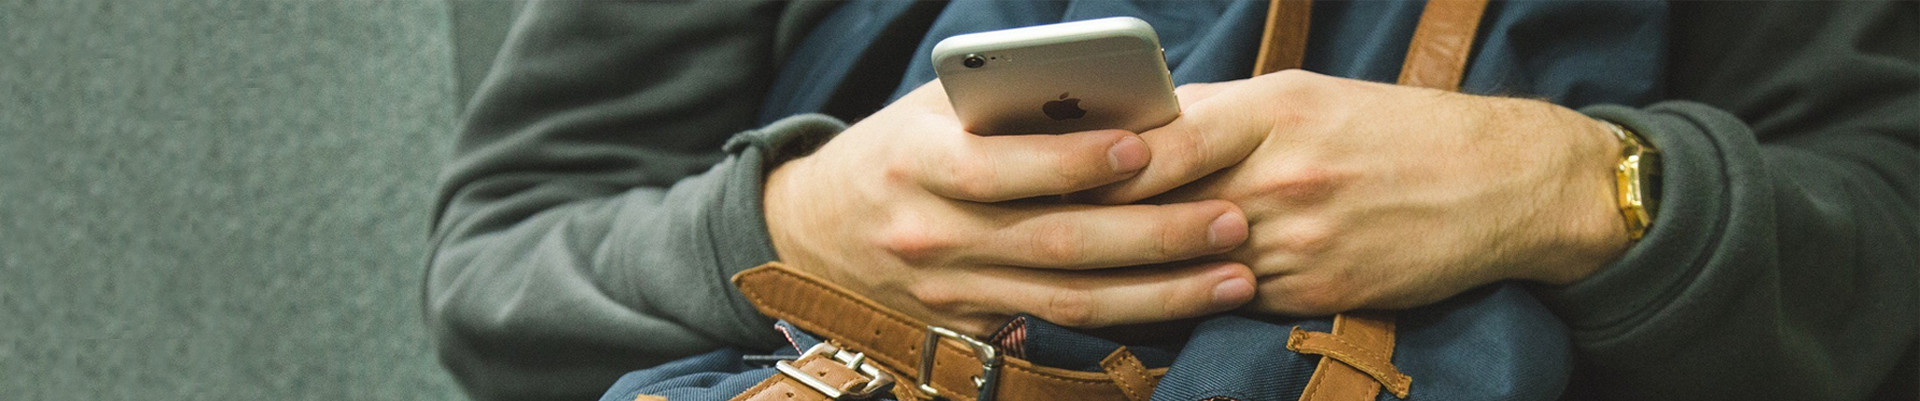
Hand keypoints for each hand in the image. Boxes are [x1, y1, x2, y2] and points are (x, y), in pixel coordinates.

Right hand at [763, 81, 1256, 334]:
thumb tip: (1119, 104)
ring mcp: (954, 291)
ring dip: (1162, 292)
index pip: (1003, 167)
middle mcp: (934, 235)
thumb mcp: (935, 110)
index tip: (1147, 145)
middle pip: (1057, 241)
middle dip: (1154, 234)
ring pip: (1070, 299)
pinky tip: (1187, 306)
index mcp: (919, 163)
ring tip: (1235, 274)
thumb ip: (1010, 107)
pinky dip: (1128, 318)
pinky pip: (1060, 327)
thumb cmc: (899, 148)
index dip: (1076, 160)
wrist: (816, 232)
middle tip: (1231, 219)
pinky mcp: (973, 327)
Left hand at [1078, 71, 1629, 314]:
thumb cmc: (1394, 130)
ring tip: (1086, 267)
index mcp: (1277, 112)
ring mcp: (1301, 239)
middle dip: (1105, 220)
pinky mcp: (1317, 289)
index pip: (1166, 141)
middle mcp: (1284, 176)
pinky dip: (1197, 293)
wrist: (1502, 184)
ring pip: (1192, 262)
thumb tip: (1139, 127)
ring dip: (1141, 266)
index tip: (1052, 170)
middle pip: (1166, 207)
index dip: (1104, 161)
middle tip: (1045, 228)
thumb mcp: (1308, 97)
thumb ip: (1222, 115)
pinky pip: (1233, 296)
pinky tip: (1164, 291)